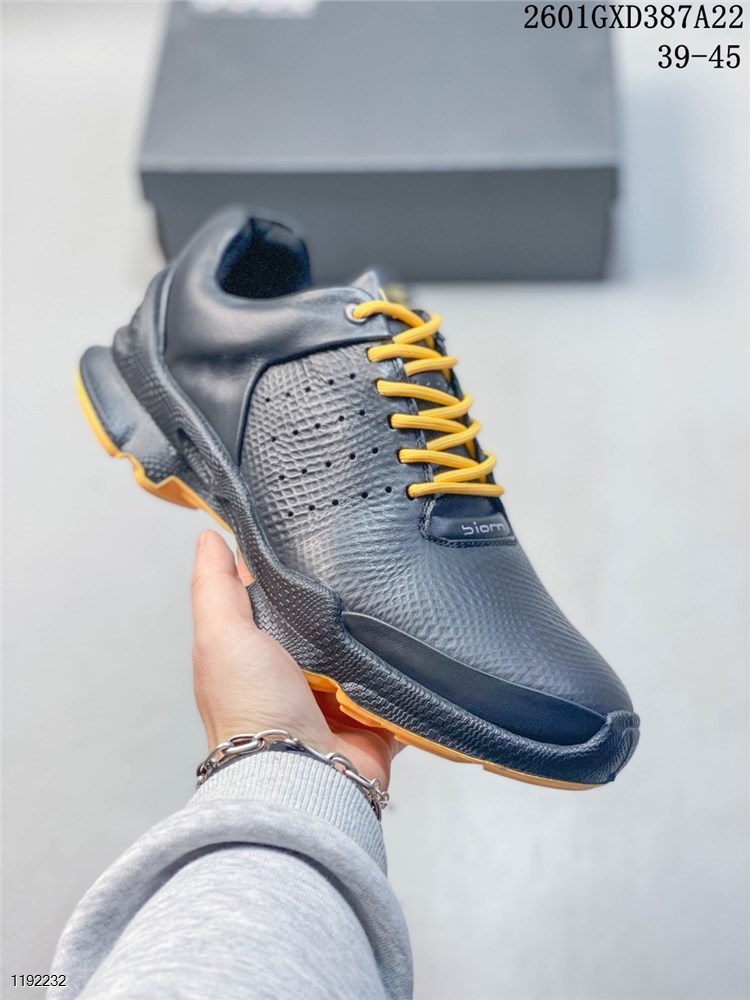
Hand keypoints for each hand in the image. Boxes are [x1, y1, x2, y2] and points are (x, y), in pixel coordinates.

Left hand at [191, 530, 399, 790]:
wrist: (301, 776)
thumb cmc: (251, 707)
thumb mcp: (221, 636)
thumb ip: (214, 587)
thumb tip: (208, 537)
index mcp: (255, 652)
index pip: (271, 595)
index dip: (282, 564)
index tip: (306, 523)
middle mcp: (294, 673)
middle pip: (322, 620)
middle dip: (340, 593)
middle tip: (367, 551)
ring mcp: (335, 696)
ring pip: (363, 647)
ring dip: (377, 629)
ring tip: (401, 585)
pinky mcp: (373, 716)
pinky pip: (397, 682)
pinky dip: (407, 667)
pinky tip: (422, 636)